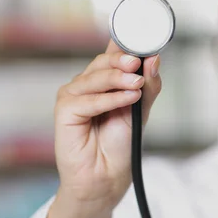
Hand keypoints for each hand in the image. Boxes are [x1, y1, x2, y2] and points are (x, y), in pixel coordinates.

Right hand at [53, 39, 161, 217]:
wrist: (107, 178)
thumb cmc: (120, 145)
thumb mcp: (141, 110)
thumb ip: (148, 85)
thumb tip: (154, 59)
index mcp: (104, 80)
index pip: (114, 53)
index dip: (127, 43)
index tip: (146, 39)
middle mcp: (87, 84)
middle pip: (103, 62)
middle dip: (123, 61)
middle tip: (139, 63)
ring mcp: (73, 96)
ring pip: (95, 78)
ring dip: (118, 79)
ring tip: (137, 85)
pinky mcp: (64, 112)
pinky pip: (87, 100)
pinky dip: (109, 98)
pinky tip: (128, 99)